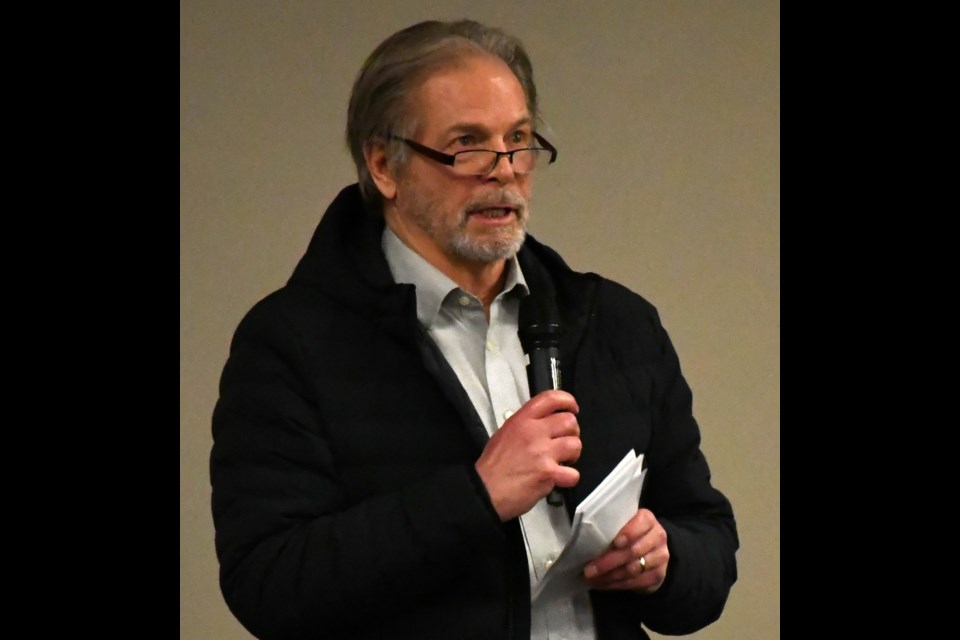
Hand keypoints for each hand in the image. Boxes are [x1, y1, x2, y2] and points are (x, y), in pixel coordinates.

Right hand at [475, 390, 580, 520]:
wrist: (485, 491)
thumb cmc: (493, 467)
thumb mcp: (504, 434)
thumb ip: (525, 426)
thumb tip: (544, 424)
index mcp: (522, 420)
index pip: (550, 398)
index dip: (567, 400)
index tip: (572, 408)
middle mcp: (534, 432)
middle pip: (569, 421)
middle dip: (572, 432)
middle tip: (564, 441)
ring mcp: (542, 452)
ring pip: (575, 444)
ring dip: (573, 454)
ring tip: (563, 461)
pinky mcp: (548, 473)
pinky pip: (573, 473)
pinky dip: (569, 478)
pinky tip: (559, 479)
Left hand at [582, 509, 668, 592]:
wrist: (650, 552)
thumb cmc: (628, 535)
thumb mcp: (622, 526)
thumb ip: (611, 529)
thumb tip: (586, 540)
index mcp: (648, 520)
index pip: (641, 523)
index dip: (628, 533)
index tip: (614, 543)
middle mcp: (658, 536)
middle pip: (632, 551)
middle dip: (608, 562)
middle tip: (588, 570)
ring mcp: (661, 556)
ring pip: (633, 569)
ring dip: (609, 576)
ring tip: (592, 579)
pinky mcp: (658, 575)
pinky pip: (635, 582)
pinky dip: (616, 585)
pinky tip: (602, 584)